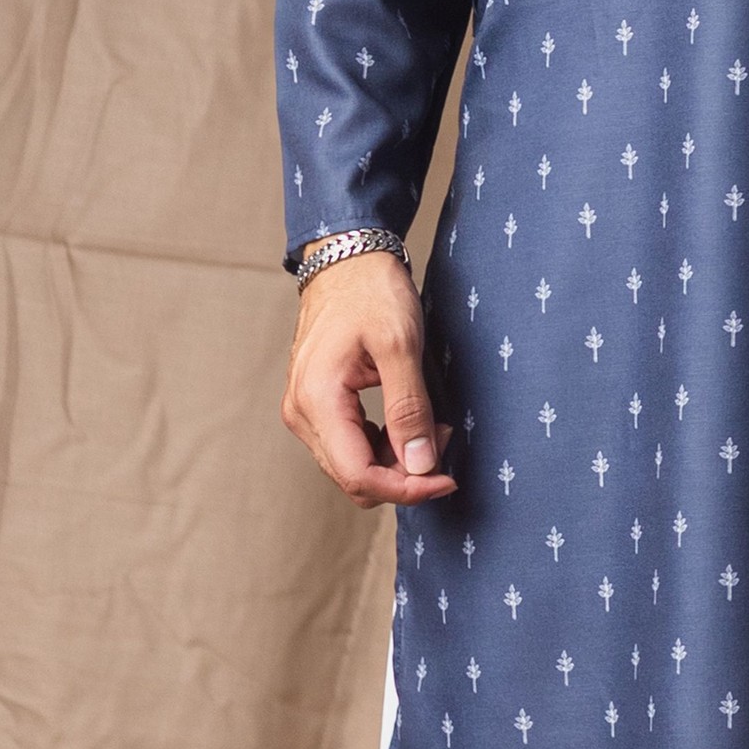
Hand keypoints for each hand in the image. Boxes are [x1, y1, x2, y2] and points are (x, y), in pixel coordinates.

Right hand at [281, 250, 456, 509]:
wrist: (346, 260)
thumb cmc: (371, 292)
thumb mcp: (400, 345)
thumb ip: (409, 408)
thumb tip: (420, 465)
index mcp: (317, 400)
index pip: (359, 476)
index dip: (406, 488)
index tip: (447, 479)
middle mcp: (301, 414)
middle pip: (354, 479)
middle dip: (404, 474)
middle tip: (444, 439)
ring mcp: (305, 411)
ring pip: (352, 468)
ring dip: (396, 461)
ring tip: (432, 426)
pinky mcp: (316, 407)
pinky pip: (349, 447)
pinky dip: (383, 447)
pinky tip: (408, 423)